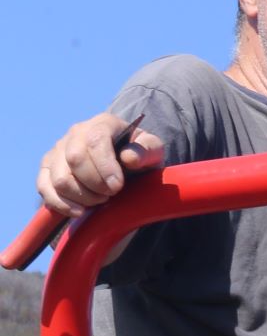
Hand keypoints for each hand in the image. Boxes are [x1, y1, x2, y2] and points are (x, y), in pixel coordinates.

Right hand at [35, 113, 164, 212]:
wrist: (125, 165)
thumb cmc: (141, 157)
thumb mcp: (153, 151)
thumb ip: (147, 151)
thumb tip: (129, 157)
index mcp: (102, 124)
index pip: (95, 141)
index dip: (105, 167)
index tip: (117, 187)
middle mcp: (76, 133)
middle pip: (75, 159)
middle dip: (96, 184)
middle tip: (112, 194)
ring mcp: (58, 150)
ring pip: (60, 178)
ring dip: (82, 196)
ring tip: (101, 200)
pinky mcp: (48, 168)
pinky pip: (44, 187)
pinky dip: (61, 204)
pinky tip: (80, 211)